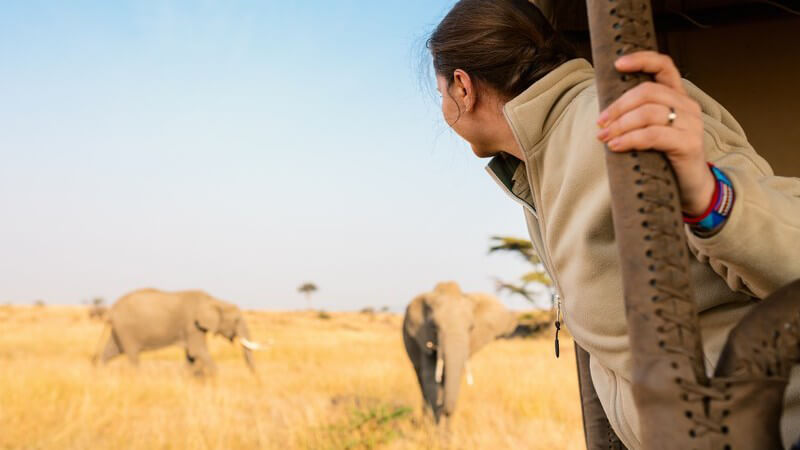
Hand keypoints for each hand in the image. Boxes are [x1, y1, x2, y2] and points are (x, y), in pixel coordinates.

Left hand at [595, 51, 714, 216]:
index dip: (642, 60)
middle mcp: (688, 106)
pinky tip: (615, 146)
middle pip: (647, 91)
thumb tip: (605, 112)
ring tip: (604, 137)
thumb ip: (639, 115)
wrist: (691, 188)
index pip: (664, 66)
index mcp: (678, 97)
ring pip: (648, 113)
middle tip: (601, 122)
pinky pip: (653, 135)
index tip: (617, 64)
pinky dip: (630, 139)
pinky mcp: (689, 143)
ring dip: (620, 124)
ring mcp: (691, 124)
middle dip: (618, 106)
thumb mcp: (652, 131)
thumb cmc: (666, 157)